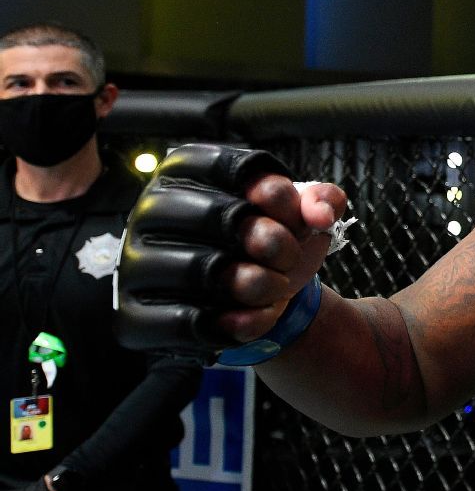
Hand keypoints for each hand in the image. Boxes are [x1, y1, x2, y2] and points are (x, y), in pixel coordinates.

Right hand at [113, 143, 346, 358]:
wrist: (259, 296)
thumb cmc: (275, 241)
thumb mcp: (303, 214)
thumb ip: (322, 198)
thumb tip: (321, 212)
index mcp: (183, 172)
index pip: (231, 167)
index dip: (278, 194)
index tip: (293, 215)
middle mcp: (148, 211)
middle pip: (220, 216)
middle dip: (276, 241)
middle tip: (290, 259)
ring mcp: (135, 264)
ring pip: (204, 271)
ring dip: (261, 284)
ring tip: (277, 287)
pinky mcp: (136, 317)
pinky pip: (190, 323)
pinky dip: (241, 323)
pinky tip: (259, 316)